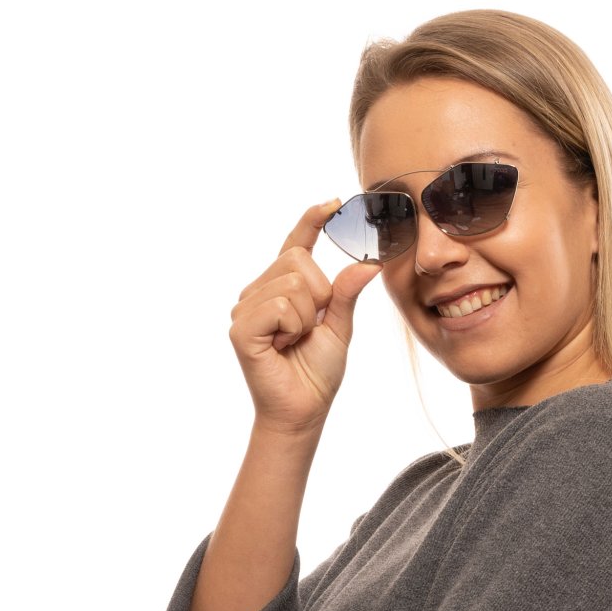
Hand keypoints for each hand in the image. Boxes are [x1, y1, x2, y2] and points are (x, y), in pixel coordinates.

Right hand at [228, 200, 381, 432]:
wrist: (305, 408)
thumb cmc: (317, 370)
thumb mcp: (340, 325)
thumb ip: (347, 292)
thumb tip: (370, 262)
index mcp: (282, 288)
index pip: (295, 245)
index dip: (311, 221)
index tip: (332, 202)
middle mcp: (258, 292)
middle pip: (298, 260)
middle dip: (319, 296)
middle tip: (309, 328)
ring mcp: (245, 308)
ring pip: (293, 283)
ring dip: (307, 317)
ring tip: (294, 341)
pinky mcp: (240, 328)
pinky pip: (280, 306)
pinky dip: (292, 327)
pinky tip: (281, 345)